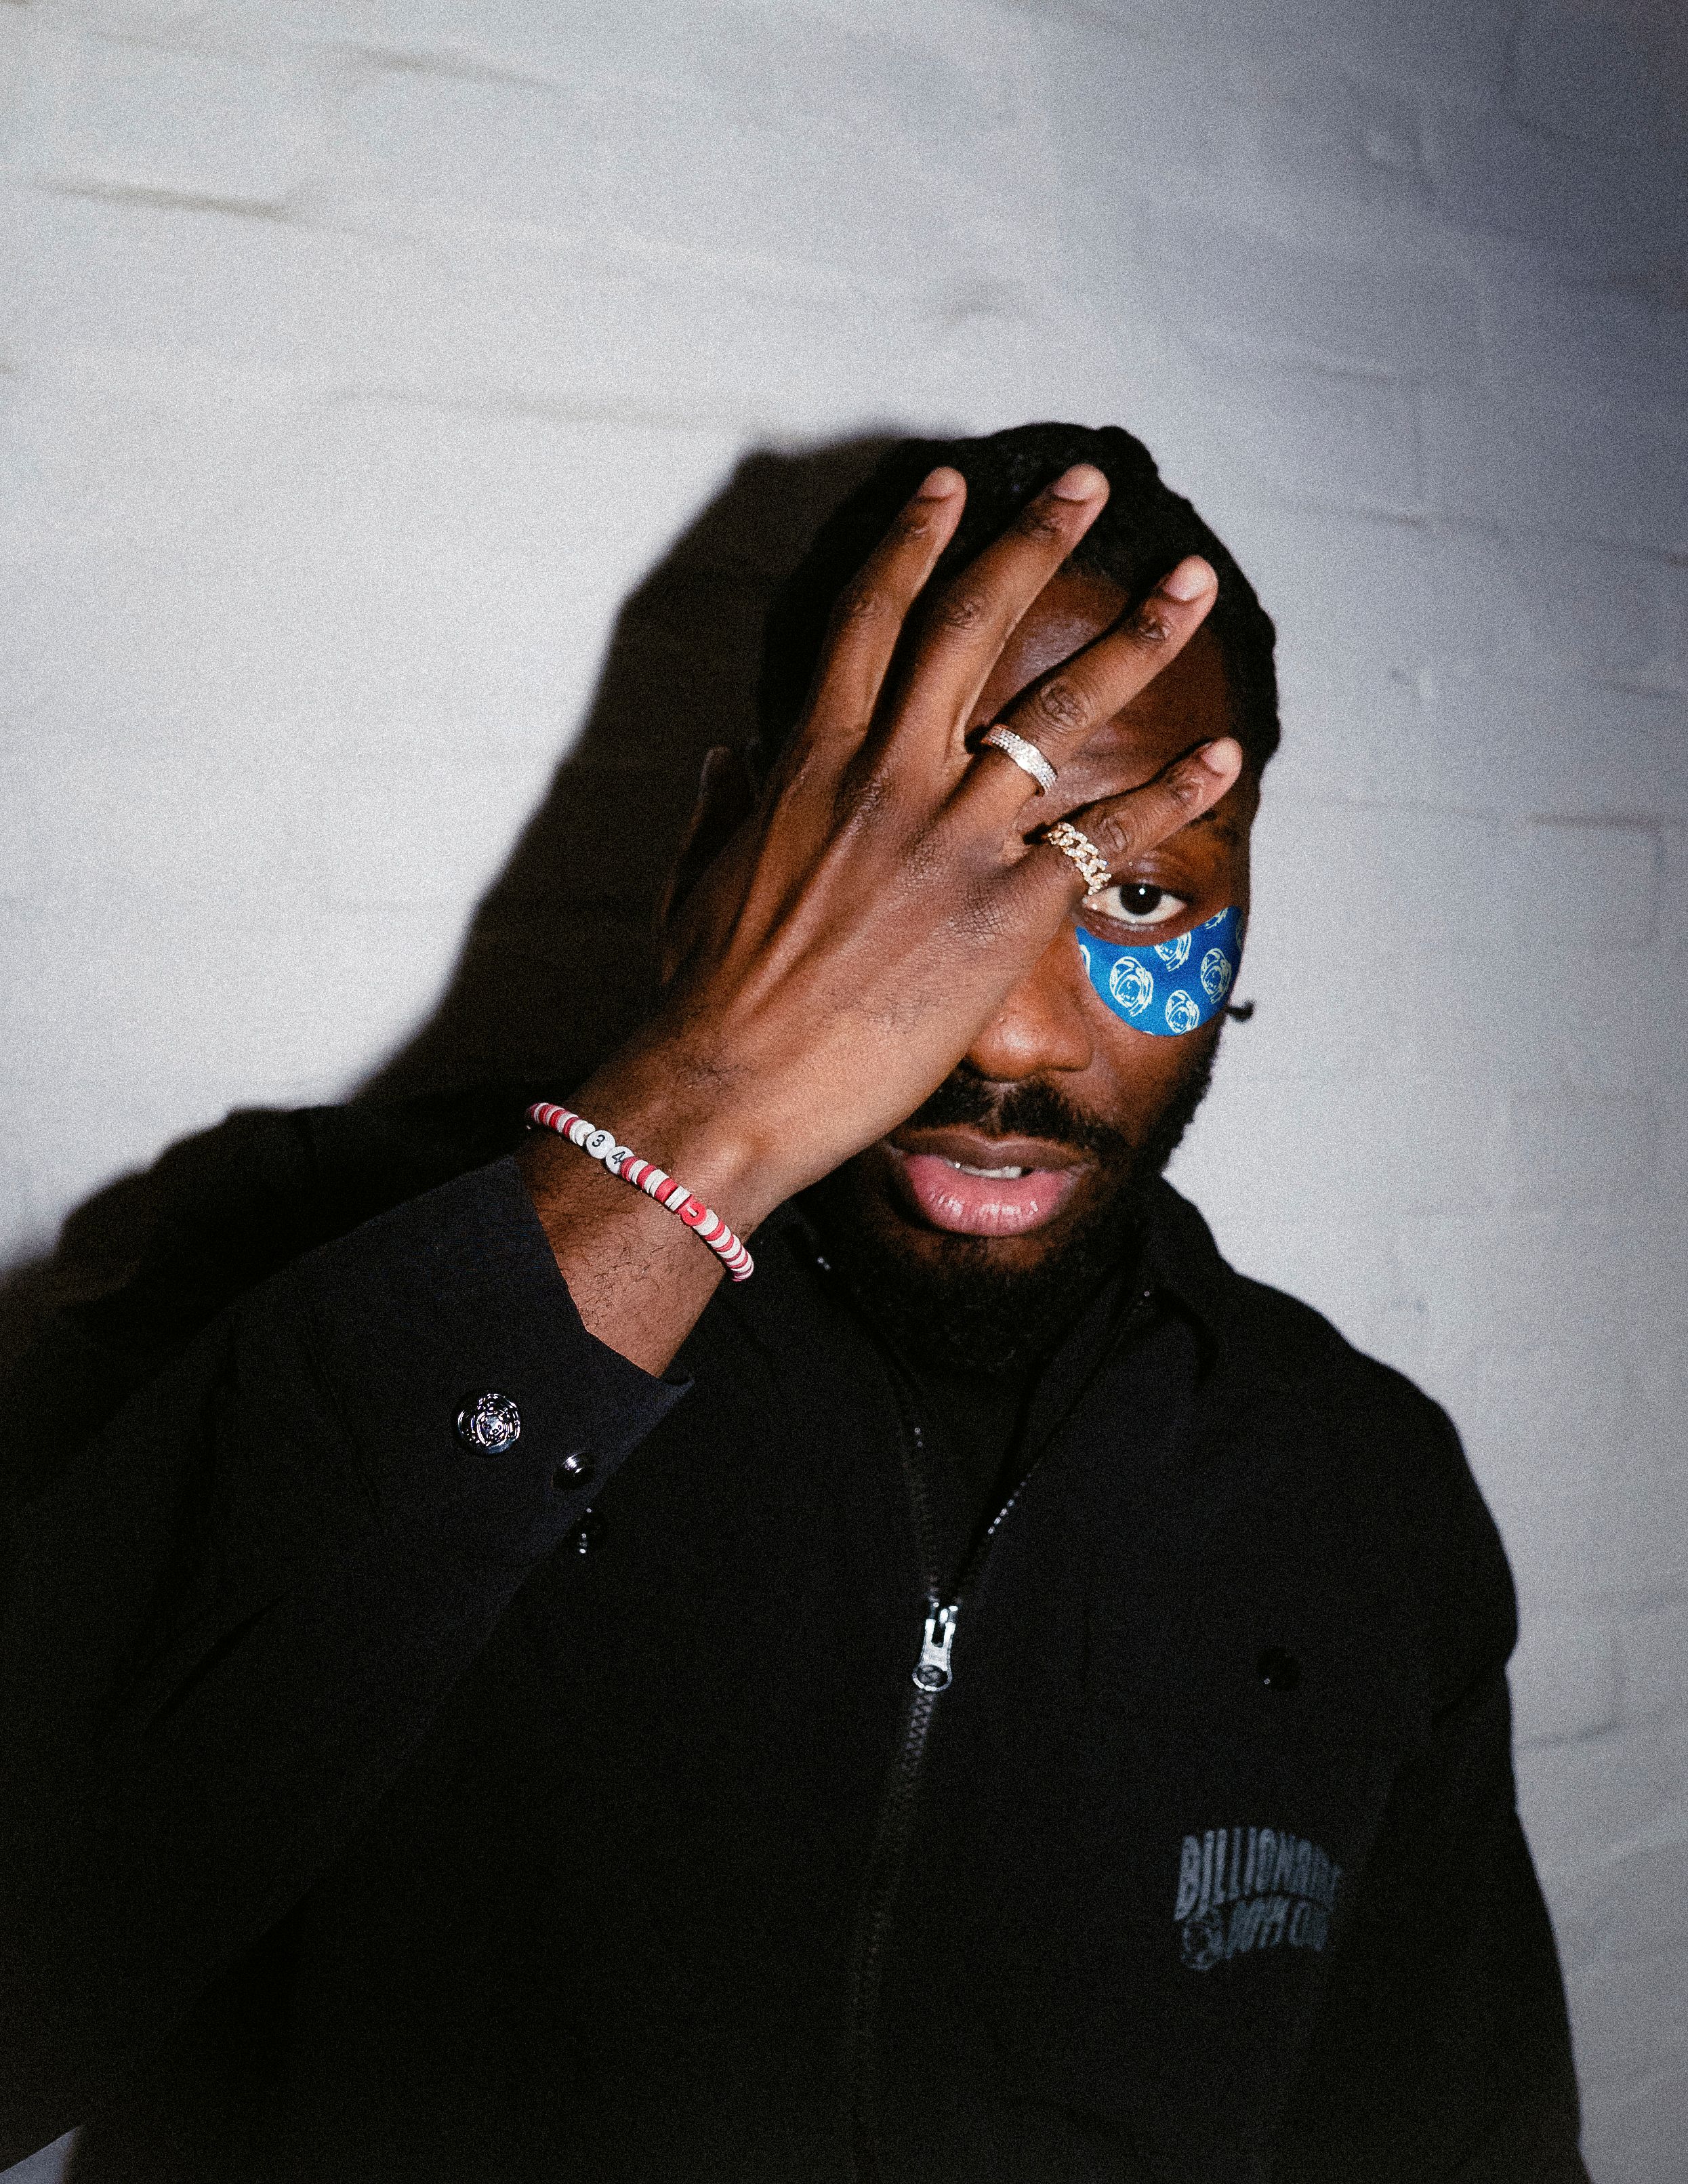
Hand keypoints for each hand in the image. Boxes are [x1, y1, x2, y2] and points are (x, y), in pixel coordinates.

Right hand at [522, 463, 1239, 1369]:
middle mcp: (892, 775)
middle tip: (1092, 484)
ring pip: (1060, 713)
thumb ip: (722, 805)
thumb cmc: (707, 991)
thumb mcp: (698, 878)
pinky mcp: (1006, 912)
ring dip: (1137, 639)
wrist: (734, 1083)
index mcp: (814, 758)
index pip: (871, 618)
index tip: (951, 486)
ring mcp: (955, 839)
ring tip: (1193, 585)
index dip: (914, 542)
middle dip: (1039, 542)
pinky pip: (1106, 837)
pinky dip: (1173, 792)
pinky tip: (1228, 754)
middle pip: (974, 627)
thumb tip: (727, 756)